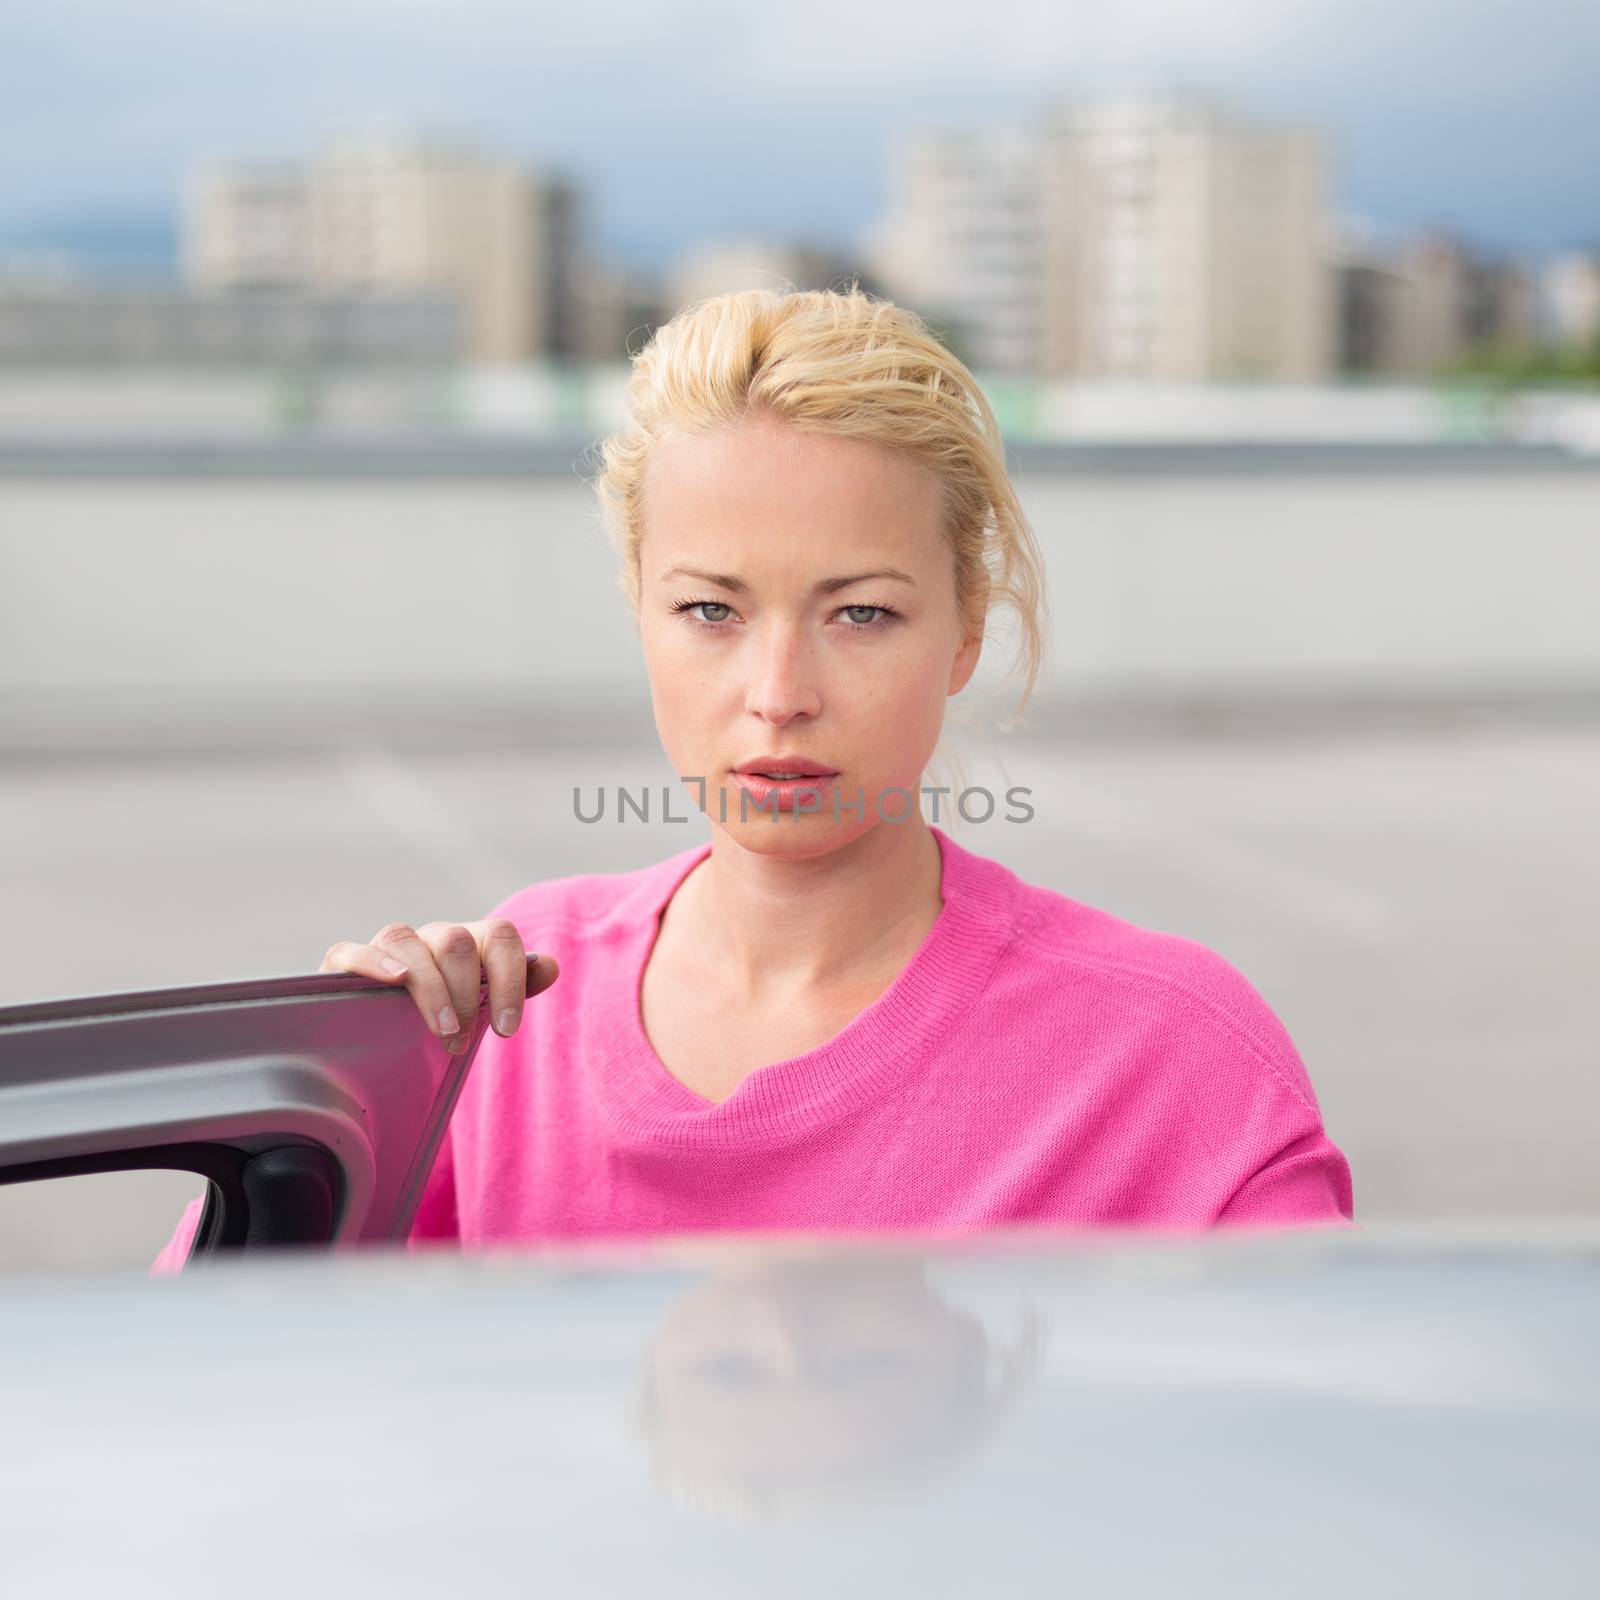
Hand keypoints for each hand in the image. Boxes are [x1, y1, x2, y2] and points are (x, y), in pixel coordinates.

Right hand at [319, 920, 559, 1053]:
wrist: (386, 1037)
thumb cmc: (447, 1019)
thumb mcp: (483, 1007)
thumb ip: (517, 986)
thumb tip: (550, 966)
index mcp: (472, 944)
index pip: (501, 936)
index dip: (510, 979)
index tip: (507, 1030)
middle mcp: (431, 937)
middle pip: (456, 941)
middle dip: (466, 994)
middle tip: (463, 1043)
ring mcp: (389, 947)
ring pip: (407, 940)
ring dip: (430, 988)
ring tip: (442, 1032)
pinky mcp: (343, 964)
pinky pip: (353, 950)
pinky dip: (374, 962)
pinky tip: (395, 982)